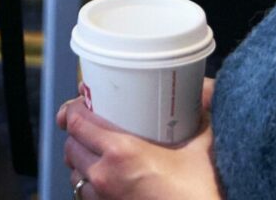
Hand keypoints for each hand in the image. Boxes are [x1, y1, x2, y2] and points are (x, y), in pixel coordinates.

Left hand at [58, 82, 221, 199]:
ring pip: (74, 173)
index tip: (83, 103)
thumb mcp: (202, 144)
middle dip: (78, 134)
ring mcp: (104, 199)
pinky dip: (89, 183)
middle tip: (93, 124)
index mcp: (121, 152)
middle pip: (70, 146)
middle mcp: (105, 176)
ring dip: (81, 160)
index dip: (75, 109)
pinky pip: (85, 195)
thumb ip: (199, 112)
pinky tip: (107, 177)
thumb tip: (205, 88)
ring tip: (98, 151)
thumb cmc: (203, 192)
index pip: (76, 121)